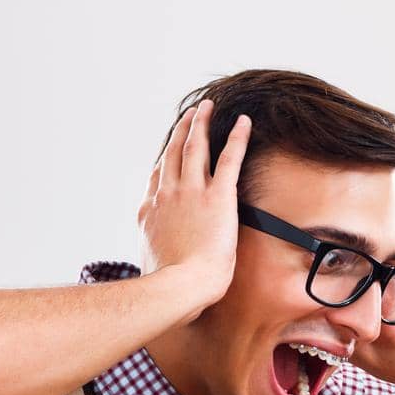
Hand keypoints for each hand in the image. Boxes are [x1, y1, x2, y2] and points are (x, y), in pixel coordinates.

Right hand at [136, 98, 252, 316]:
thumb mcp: (152, 265)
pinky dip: (237, 137)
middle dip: (180, 130)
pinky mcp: (218, 195)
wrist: (178, 286)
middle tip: (188, 114)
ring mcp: (191, 192)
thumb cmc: (168, 286)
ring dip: (201, 123)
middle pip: (173, 153)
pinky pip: (229, 158)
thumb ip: (154, 253)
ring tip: (206, 107)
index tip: (168, 152)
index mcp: (150, 211)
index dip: (163, 162)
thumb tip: (155, 262)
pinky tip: (243, 121)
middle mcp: (167, 194)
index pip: (157, 178)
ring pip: (195, 147)